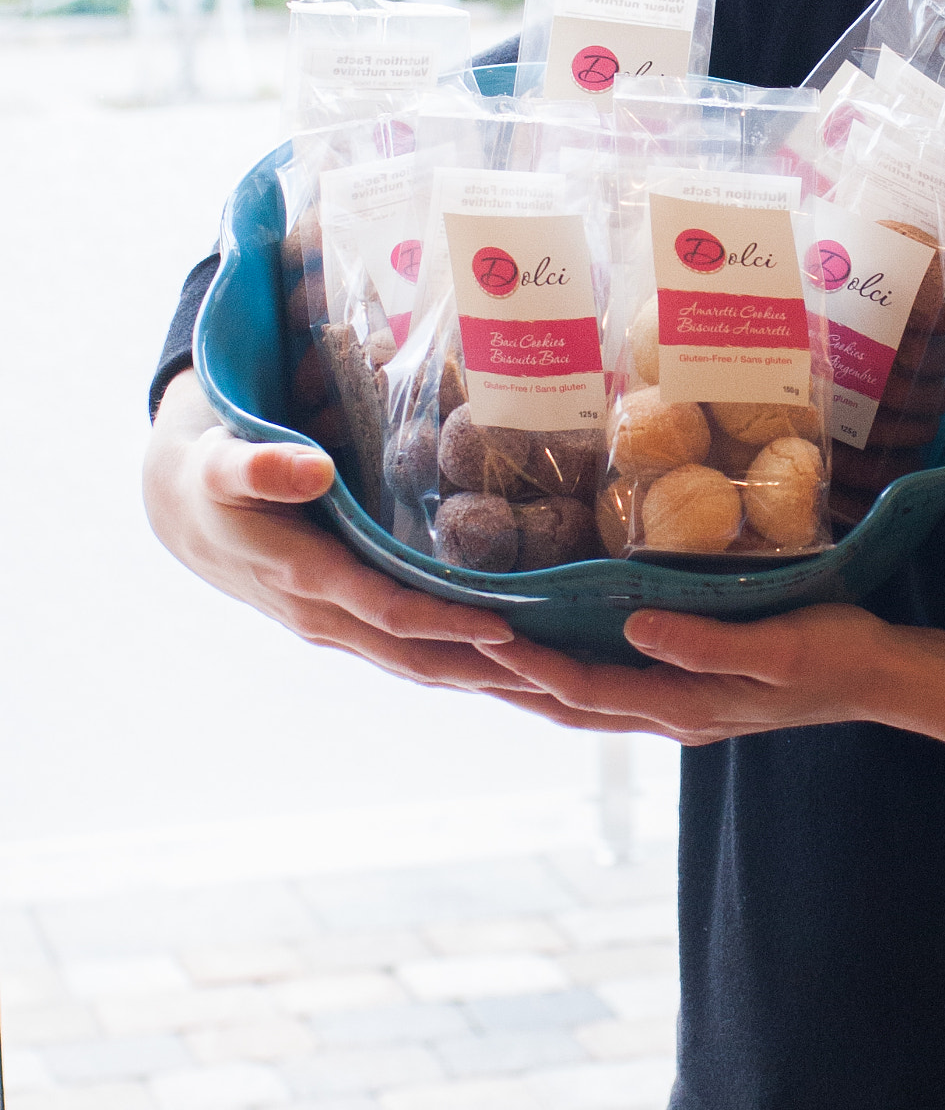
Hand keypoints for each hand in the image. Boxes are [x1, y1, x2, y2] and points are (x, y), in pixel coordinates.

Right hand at [144, 371, 536, 696]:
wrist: (188, 513)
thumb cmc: (215, 479)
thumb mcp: (225, 463)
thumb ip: (263, 466)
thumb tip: (314, 470)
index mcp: (304, 577)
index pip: (386, 611)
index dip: (445, 622)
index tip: (506, 626)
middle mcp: (325, 615)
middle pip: (414, 656)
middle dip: (483, 670)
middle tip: (555, 676)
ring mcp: (337, 626)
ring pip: (416, 664)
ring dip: (479, 677)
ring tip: (551, 681)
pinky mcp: (348, 622)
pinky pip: (410, 650)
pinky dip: (458, 662)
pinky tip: (509, 662)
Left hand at [481, 603, 894, 742]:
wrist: (879, 677)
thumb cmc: (835, 652)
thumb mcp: (779, 643)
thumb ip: (706, 641)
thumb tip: (634, 627)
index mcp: (683, 704)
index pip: (584, 691)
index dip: (530, 666)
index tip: (482, 635)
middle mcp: (670, 713)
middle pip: (569, 705)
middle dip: (510, 681)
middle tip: (452, 647)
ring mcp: (679, 705)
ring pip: (585, 700)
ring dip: (533, 679)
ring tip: (481, 649)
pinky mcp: (689, 688)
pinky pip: (612, 684)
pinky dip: (570, 667)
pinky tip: (556, 640)